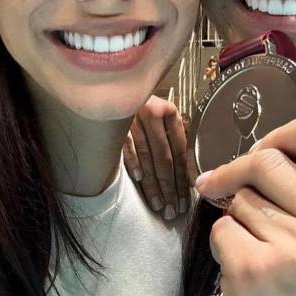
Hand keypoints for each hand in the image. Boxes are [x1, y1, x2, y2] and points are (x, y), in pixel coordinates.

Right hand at [123, 95, 191, 218]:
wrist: (110, 85)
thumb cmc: (139, 108)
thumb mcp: (159, 117)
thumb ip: (170, 139)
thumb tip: (185, 176)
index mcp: (169, 112)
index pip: (179, 151)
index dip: (182, 178)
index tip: (184, 200)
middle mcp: (153, 114)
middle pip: (165, 158)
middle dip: (170, 187)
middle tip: (173, 210)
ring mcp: (133, 119)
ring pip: (147, 157)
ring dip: (153, 184)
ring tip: (159, 205)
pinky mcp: (115, 124)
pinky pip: (127, 146)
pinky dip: (134, 163)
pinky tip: (139, 180)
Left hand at [196, 113, 295, 295]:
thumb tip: (261, 154)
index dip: (287, 132)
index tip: (270, 154)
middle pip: (267, 161)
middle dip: (242, 176)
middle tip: (232, 195)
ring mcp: (295, 248)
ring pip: (240, 197)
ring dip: (238, 219)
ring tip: (261, 254)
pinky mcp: (255, 270)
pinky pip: (221, 229)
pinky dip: (223, 246)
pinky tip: (245, 274)